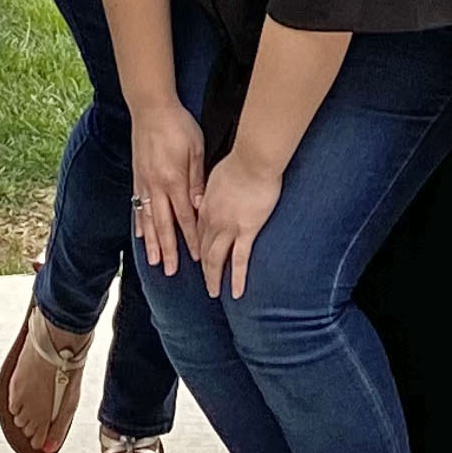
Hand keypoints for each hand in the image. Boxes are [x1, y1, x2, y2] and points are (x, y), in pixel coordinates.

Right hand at [126, 98, 208, 281]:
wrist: (151, 108)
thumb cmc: (179, 126)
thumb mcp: (196, 150)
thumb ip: (197, 180)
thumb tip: (200, 207)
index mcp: (174, 180)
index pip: (185, 217)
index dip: (191, 238)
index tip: (197, 257)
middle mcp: (156, 186)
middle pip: (163, 225)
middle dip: (169, 250)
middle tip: (172, 271)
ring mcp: (144, 183)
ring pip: (147, 220)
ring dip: (151, 243)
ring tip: (155, 262)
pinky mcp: (137, 177)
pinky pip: (137, 206)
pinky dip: (139, 223)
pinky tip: (140, 235)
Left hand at [191, 149, 282, 299]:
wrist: (253, 160)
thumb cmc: (241, 161)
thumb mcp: (219, 175)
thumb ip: (214, 190)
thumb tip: (212, 195)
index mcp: (205, 205)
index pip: (198, 232)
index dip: (198, 247)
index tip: (198, 258)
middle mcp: (212, 220)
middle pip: (204, 249)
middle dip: (203, 269)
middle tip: (205, 283)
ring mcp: (228, 228)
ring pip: (216, 259)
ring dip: (213, 278)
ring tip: (214, 292)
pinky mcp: (246, 231)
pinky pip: (239, 260)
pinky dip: (237, 279)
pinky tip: (236, 292)